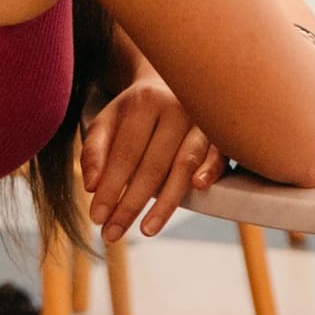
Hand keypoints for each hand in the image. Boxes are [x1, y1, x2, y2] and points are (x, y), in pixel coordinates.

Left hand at [82, 67, 224, 239]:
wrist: (176, 80)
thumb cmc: (137, 110)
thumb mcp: (108, 120)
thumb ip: (95, 151)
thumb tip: (92, 186)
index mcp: (144, 102)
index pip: (124, 153)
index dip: (110, 188)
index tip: (97, 218)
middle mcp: (176, 107)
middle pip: (153, 164)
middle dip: (131, 204)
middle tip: (113, 233)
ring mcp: (202, 118)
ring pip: (185, 164)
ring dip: (166, 201)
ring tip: (147, 229)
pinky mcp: (222, 130)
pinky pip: (219, 154)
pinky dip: (210, 170)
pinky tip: (198, 188)